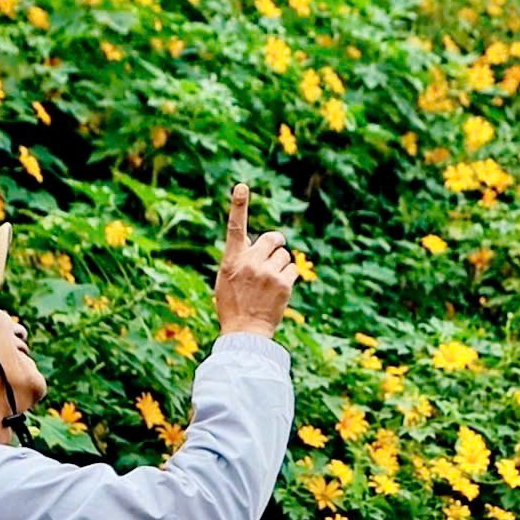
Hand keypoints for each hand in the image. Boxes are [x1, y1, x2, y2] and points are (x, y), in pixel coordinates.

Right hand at [213, 182, 297, 339]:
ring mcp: (267, 272)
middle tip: (273, 256)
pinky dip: (289, 277)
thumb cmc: (233, 306)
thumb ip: (239, 259)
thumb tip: (256, 244)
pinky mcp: (283, 283)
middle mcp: (249, 262)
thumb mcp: (226, 280)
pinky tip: (279, 291)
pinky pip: (293, 269)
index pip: (235, 227)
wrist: (245, 332)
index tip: (242, 187)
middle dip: (276, 244)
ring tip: (271, 284)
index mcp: (232, 260)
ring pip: (284, 255)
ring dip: (281, 265)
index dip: (239, 205)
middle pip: (273, 237)